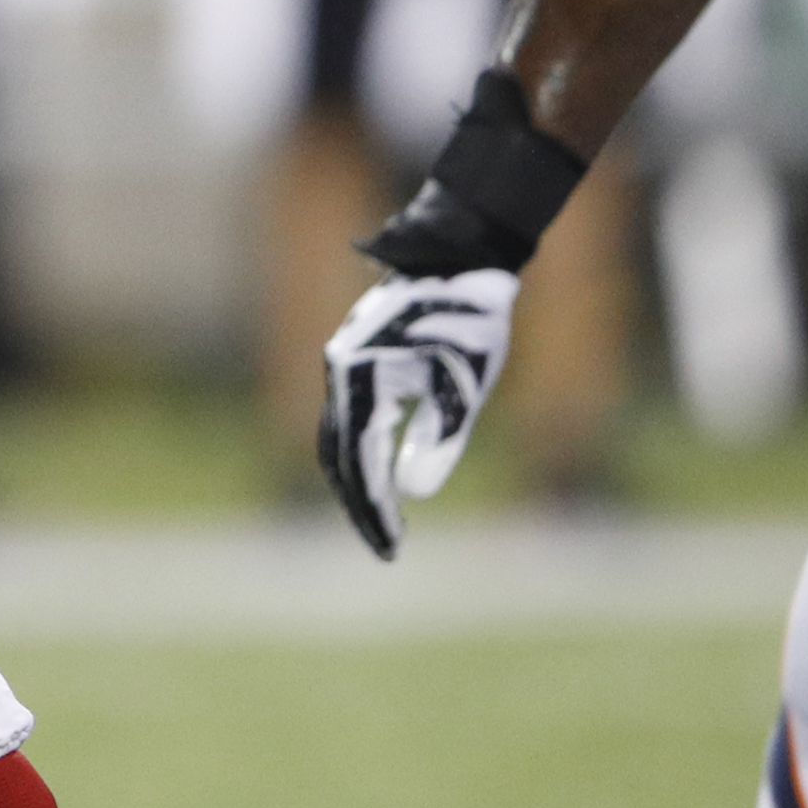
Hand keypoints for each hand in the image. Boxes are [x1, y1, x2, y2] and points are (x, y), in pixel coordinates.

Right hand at [315, 263, 516, 558]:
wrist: (462, 259)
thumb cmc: (471, 320)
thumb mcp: (465, 386)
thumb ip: (439, 440)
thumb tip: (410, 494)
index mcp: (361, 375)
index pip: (358, 460)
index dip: (373, 508)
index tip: (391, 548)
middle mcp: (340, 370)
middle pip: (336, 455)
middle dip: (360, 504)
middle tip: (386, 547)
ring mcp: (343, 364)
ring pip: (336, 438)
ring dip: (356, 482)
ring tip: (384, 523)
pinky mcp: (355, 362)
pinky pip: (346, 419)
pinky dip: (358, 454)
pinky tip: (382, 477)